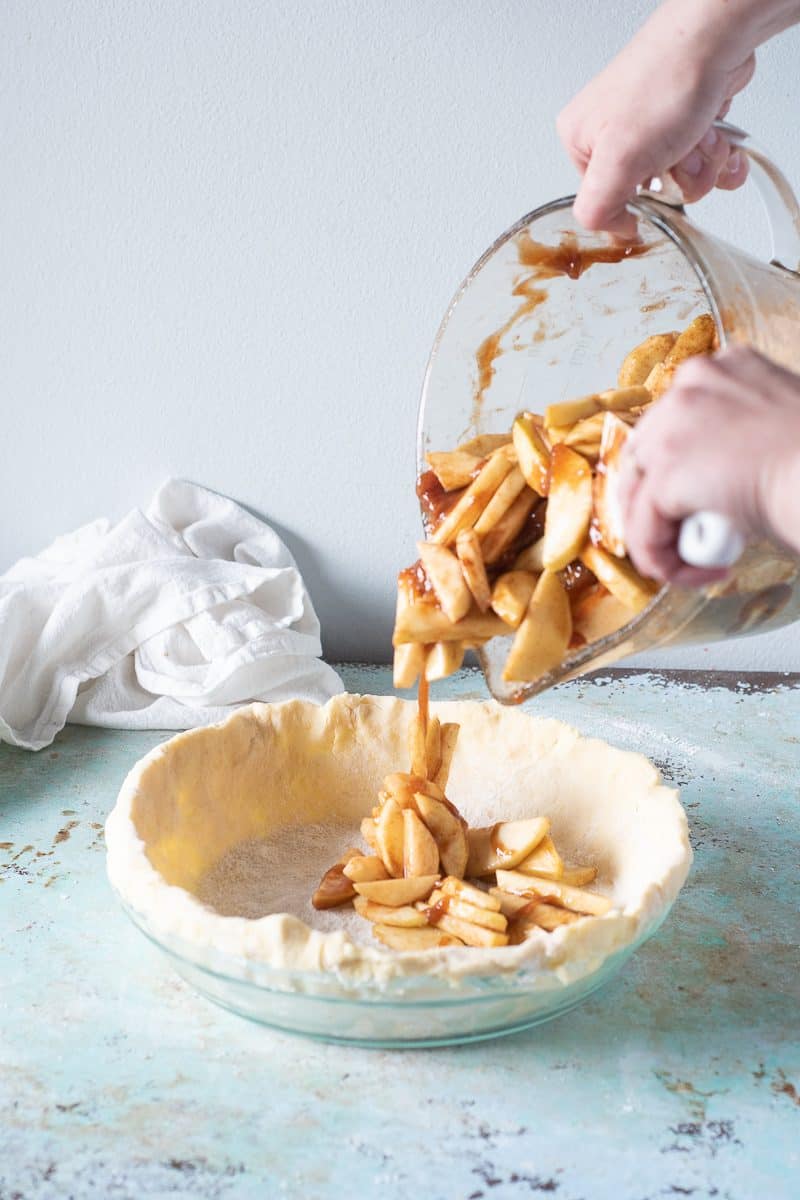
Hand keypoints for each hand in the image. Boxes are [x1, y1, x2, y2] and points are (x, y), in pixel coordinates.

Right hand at [557, 2, 754, 236]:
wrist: (713, 38)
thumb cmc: (663, 81)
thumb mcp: (617, 160)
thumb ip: (598, 207)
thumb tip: (610, 233)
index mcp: (582, 142)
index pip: (605, 204)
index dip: (638, 205)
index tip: (655, 188)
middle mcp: (614, 134)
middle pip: (650, 194)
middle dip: (678, 181)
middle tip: (679, 155)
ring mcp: (652, 127)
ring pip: (682, 180)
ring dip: (702, 165)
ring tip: (699, 136)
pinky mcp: (685, 119)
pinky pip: (704, 160)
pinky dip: (718, 154)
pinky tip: (718, 136)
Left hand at [618, 346, 799, 586]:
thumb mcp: (774, 435)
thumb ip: (736, 442)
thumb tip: (714, 480)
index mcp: (722, 369)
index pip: (671, 424)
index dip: (678, 473)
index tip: (705, 506)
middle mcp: (689, 386)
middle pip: (644, 456)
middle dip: (662, 506)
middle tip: (696, 538)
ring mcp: (673, 427)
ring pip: (638, 495)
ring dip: (664, 537)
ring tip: (705, 558)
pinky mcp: (668, 473)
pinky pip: (644, 529)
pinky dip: (665, 560)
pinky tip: (702, 571)